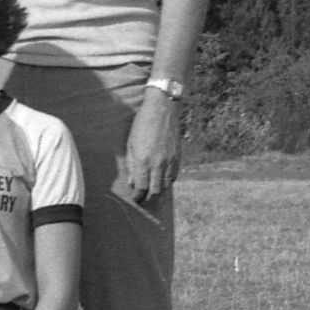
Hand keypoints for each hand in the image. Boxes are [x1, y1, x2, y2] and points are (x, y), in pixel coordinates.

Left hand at [123, 90, 183, 205]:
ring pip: (166, 185)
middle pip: (155, 191)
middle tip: (143, 199)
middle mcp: (158, 164)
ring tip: (152, 191)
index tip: (135, 199)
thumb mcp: (131, 144)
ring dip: (158, 190)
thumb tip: (132, 182)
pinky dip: (168, 181)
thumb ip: (132, 165)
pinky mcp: (178, 157)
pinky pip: (174, 176)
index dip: (138, 196)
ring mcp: (170, 161)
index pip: (142, 188)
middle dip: (148, 198)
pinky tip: (162, 180)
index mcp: (143, 161)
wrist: (162, 109)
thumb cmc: (142, 124)